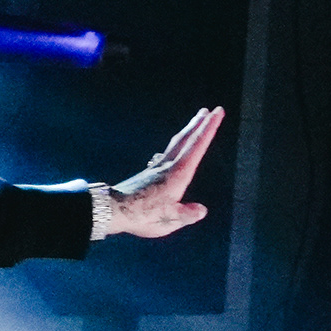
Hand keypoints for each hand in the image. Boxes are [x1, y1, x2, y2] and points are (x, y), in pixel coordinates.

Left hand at [101, 107, 222, 239]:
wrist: (113, 210)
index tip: (217, 112)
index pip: (197, 146)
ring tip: (196, 122)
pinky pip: (168, 152)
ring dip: (188, 131)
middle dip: (200, 124)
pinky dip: (178, 144)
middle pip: (186, 139)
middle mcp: (168, 166)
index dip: (209, 128)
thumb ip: (187, 214)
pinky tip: (177, 149)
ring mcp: (157, 168)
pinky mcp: (149, 173)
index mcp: (178, 174)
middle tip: (210, 110)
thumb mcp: (170, 220)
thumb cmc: (142, 215)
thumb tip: (201, 210)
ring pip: (176, 143)